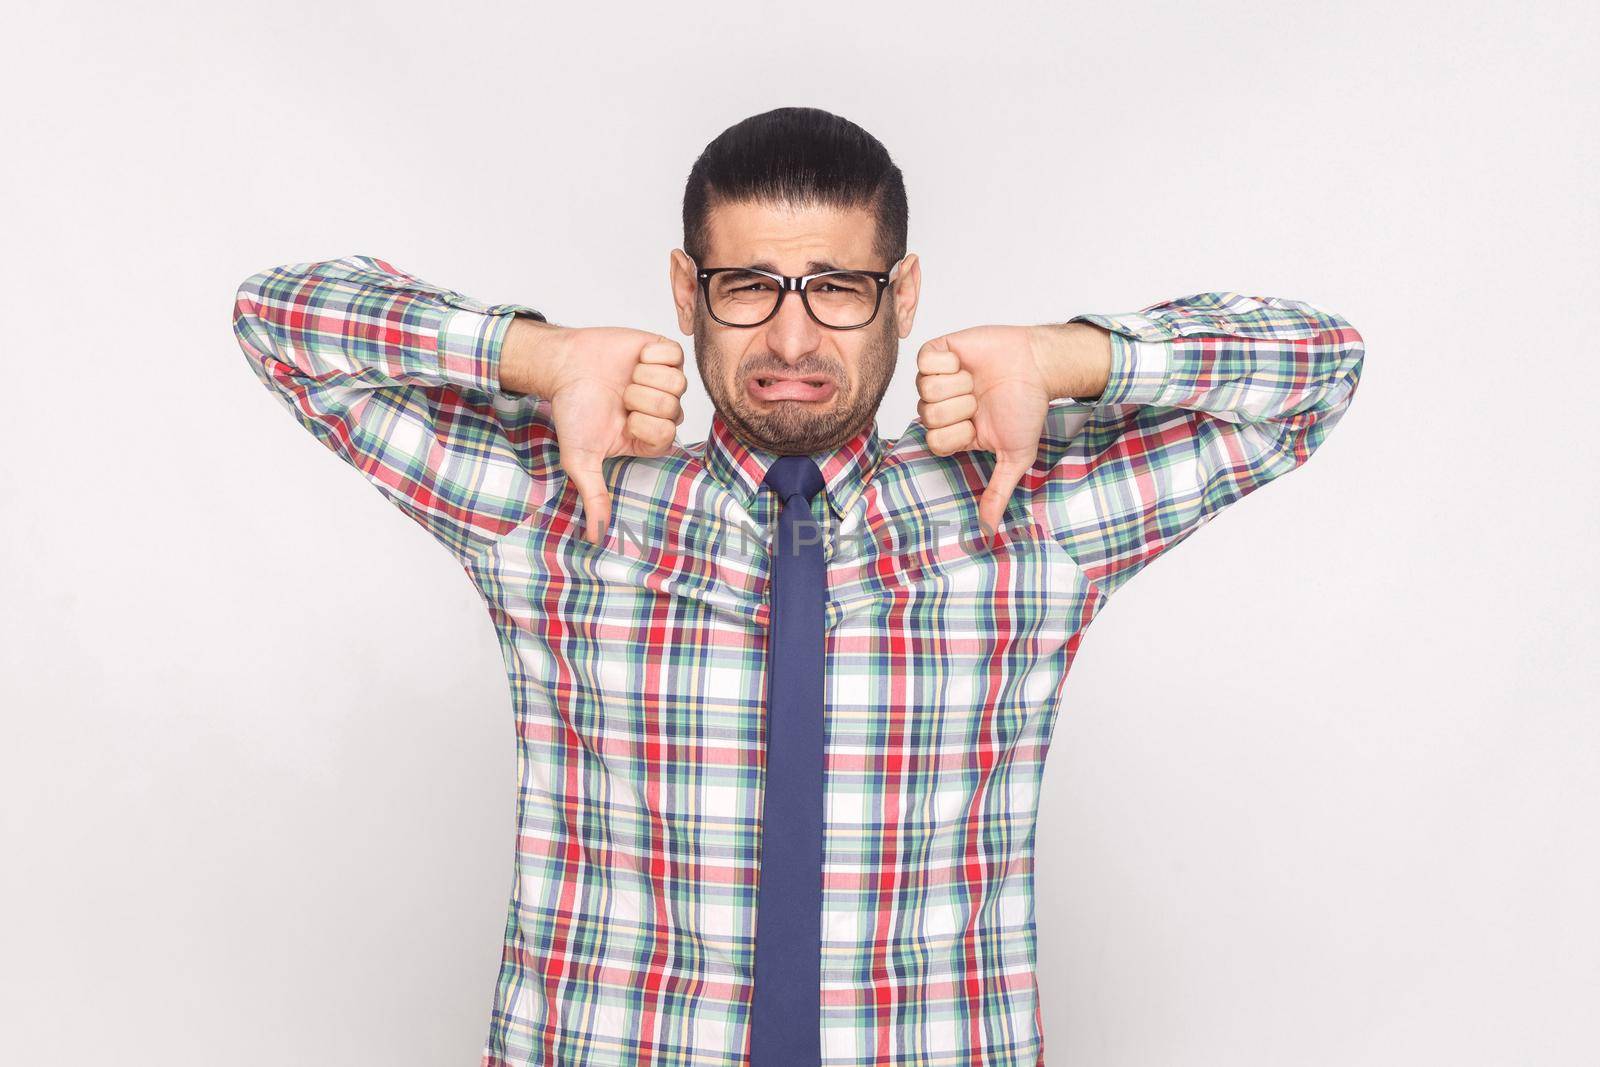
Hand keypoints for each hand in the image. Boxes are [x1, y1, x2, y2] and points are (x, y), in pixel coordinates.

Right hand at [506, 320, 687, 543]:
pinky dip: (650, 354)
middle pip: (673, 408)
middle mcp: (663, 411)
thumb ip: (595, 496)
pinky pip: (674, 354)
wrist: (564, 365)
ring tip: (625, 378)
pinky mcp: (664, 352)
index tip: (623, 420)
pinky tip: (635, 358)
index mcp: (651, 437)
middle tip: (620, 397)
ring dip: (644, 377)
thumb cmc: (574, 410)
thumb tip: (596, 539)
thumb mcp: (581, 459)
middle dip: (640, 400)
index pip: (667, 436)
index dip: (644, 424)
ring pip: (676, 382)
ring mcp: (666, 381)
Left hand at [915, 323, 1108, 539]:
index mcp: (952, 432)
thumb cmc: (1027, 407)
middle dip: (961, 407)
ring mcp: (936, 379)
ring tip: (976, 379)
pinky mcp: (938, 352)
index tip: (978, 425)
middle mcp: (940, 407)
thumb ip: (998, 492)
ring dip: (959, 384)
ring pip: (925, 389)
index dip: (957, 433)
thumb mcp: (1015, 456)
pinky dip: (949, 362)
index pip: (934, 442)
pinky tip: (965, 361)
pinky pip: (925, 360)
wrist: (1038, 365)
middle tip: (980, 399)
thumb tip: (988, 532)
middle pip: (928, 416)